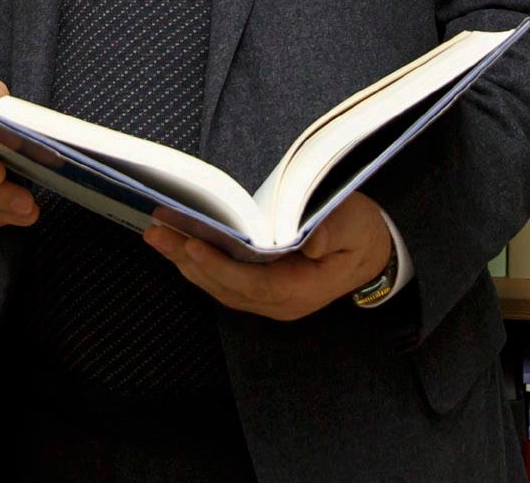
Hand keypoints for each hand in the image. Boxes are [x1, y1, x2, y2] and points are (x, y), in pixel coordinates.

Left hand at [142, 191, 391, 321]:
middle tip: (156, 232)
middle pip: (224, 286)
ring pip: (218, 285)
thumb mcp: (356, 227)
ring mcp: (267, 300)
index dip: (219, 266)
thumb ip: (334, 231)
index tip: (192, 244)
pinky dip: (199, 263)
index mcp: (299, 291)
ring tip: (157, 234)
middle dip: (188, 259)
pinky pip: (223, 281)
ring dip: (185, 261)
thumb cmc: (361, 236)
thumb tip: (311, 240)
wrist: (372, 256)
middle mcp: (278, 302)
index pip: (251, 284)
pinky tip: (178, 245)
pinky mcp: (260, 289)